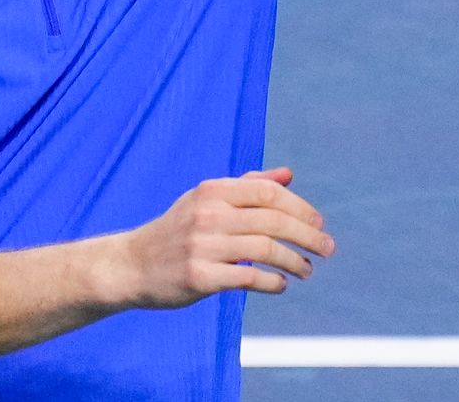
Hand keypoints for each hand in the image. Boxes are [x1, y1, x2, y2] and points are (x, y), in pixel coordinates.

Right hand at [114, 167, 334, 307]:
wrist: (131, 265)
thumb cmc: (177, 230)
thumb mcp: (206, 200)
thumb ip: (247, 186)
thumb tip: (287, 175)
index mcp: (212, 190)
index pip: (268, 193)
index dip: (300, 207)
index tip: (319, 223)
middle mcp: (208, 214)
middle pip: (273, 220)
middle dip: (307, 235)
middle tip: (327, 249)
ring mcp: (202, 246)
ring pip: (265, 249)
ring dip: (294, 261)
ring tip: (307, 270)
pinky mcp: (199, 277)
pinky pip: (248, 277)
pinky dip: (272, 282)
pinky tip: (281, 285)